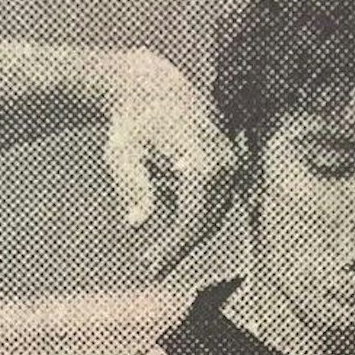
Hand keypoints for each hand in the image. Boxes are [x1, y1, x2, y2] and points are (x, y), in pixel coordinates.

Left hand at [99, 50, 235, 277]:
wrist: (149, 87)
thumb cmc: (132, 122)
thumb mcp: (123, 154)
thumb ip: (133, 187)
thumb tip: (137, 223)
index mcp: (203, 160)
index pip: (194, 218)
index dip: (174, 248)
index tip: (151, 267)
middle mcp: (225, 161)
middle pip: (207, 221)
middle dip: (179, 248)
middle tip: (151, 267)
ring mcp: (231, 162)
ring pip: (213, 215)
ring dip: (186, 237)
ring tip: (156, 254)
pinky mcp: (229, 165)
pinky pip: (214, 202)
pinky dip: (192, 218)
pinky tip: (167, 231)